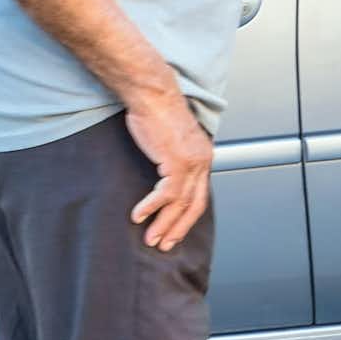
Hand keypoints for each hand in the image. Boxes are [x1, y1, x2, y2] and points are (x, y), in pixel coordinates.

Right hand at [124, 89, 212, 249]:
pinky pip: (166, 193)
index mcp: (202, 157)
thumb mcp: (168, 140)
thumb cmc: (157, 113)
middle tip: (164, 245)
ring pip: (181, 203)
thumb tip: (162, 176)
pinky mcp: (177, 161)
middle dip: (179, 227)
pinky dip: (152, 207)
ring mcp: (192, 162)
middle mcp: (202, 162)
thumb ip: (170, 159)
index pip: (199, 194)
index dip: (187, 216)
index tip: (174, 230)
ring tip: (151, 238)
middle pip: (195, 204)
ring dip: (164, 224)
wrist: (153, 94)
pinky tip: (138, 215)